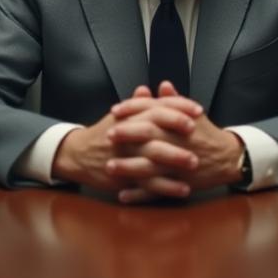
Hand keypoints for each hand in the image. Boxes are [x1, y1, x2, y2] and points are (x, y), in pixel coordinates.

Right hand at [50, 87, 203, 192]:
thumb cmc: (104, 133)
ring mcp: (125, 156)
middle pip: (154, 130)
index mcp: (129, 116)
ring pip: (151, 157)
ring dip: (174, 161)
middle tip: (198, 136)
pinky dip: (166, 187)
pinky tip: (183, 189)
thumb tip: (149, 88)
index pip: (157, 107)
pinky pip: (147, 183)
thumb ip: (138, 104)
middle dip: (177, 133)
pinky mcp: (124, 176)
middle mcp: (127, 134)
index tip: (199, 111)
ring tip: (195, 163)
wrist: (78, 154)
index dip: (179, 107)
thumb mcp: (120, 115)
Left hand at [107, 82, 243, 203]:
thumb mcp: (193, 114)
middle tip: (108, 135)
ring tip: (110, 167)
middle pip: (150, 136)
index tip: (115, 110)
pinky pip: (158, 191)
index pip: (153, 111)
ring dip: (129, 167)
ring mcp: (179, 165)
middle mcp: (178, 143)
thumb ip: (175, 100)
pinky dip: (140, 194)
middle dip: (127, 135)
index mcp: (180, 123)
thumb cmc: (206, 134)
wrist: (228, 158)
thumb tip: (162, 85)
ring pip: (151, 167)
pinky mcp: (180, 184)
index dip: (133, 109)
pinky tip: (123, 194)